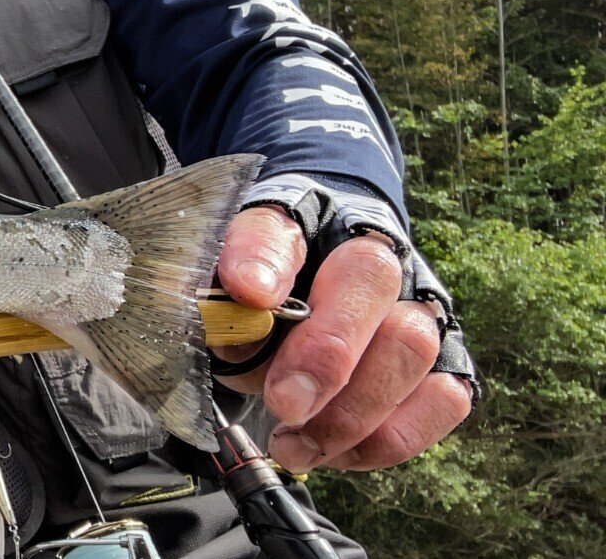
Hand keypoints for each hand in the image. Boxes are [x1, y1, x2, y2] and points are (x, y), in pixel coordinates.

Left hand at [213, 205, 471, 472]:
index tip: (247, 291)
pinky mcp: (448, 361)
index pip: (281, 229)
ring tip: (294, 442)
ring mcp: (420, 306)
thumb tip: (242, 312)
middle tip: (283, 403)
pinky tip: (338, 451)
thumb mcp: (226, 290)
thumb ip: (225, 298)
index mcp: (302, 221)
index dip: (263, 259)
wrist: (314, 298)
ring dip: (351, 412)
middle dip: (326, 354)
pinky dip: (389, 439)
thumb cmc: (268, 294)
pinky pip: (443, 399)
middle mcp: (376, 253)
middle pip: (371, 279)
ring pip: (413, 347)